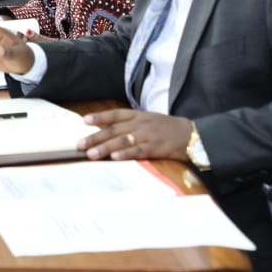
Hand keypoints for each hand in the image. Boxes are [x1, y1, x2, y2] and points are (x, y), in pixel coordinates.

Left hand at [78, 109, 193, 161]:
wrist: (192, 134)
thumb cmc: (167, 128)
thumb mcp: (148, 121)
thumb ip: (130, 124)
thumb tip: (108, 130)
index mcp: (138, 115)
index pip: (115, 114)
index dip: (99, 117)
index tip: (84, 121)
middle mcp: (141, 124)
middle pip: (114, 130)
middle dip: (95, 137)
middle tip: (79, 144)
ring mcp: (148, 135)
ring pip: (122, 141)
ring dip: (105, 147)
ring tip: (91, 154)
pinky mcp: (156, 148)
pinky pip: (138, 151)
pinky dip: (126, 154)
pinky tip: (115, 157)